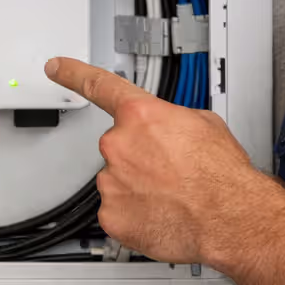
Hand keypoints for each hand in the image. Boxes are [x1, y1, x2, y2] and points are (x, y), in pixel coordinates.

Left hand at [44, 56, 271, 264]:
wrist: (228, 218)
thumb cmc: (220, 175)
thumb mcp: (205, 124)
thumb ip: (173, 119)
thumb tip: (171, 127)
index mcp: (141, 115)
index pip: (99, 85)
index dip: (73, 73)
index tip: (56, 67)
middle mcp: (119, 144)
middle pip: (120, 145)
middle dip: (141, 155)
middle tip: (171, 169)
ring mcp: (111, 181)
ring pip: (118, 179)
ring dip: (139, 185)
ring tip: (173, 194)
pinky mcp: (111, 214)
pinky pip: (118, 209)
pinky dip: (136, 212)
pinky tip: (161, 213)